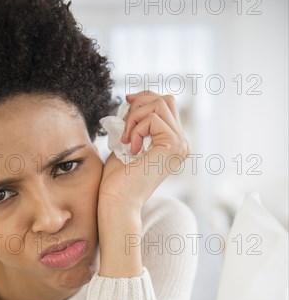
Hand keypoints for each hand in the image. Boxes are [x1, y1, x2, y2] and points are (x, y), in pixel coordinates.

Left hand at [98, 91, 189, 211]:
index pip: (166, 105)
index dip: (144, 98)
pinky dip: (136, 129)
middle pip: (166, 100)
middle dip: (140, 104)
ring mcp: (180, 145)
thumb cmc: (117, 180)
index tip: (126, 102)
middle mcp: (181, 144)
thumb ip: (135, 124)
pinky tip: (131, 148)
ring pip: (160, 104)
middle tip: (124, 125)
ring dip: (135, 117)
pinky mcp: (173, 145)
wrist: (118, 201)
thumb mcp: (127, 144)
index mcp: (172, 144)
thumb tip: (132, 99)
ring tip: (126, 139)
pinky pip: (153, 118)